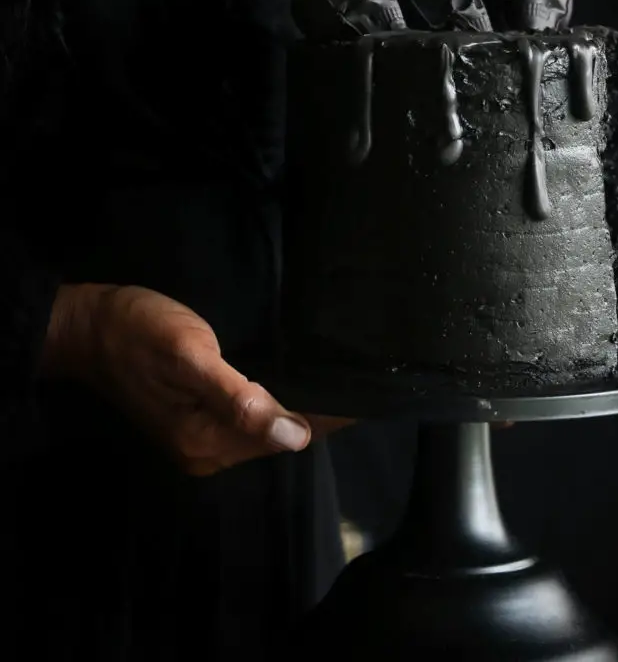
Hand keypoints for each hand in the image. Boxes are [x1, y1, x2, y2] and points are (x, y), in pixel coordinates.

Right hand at [45, 283, 350, 475]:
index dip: (327, 417)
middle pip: (278, 438)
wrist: (89, 326)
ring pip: (265, 430)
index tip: (368, 396)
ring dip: (299, 409)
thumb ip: (239, 400)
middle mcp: (207, 451)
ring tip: (341, 380)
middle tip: (363, 381)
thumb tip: (296, 436)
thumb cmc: (142, 333)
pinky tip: (295, 382)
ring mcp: (199, 437)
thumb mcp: (191, 358)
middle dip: (318, 414)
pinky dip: (275, 404)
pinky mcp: (195, 418)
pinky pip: (248, 419)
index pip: (287, 437)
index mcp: (207, 442)